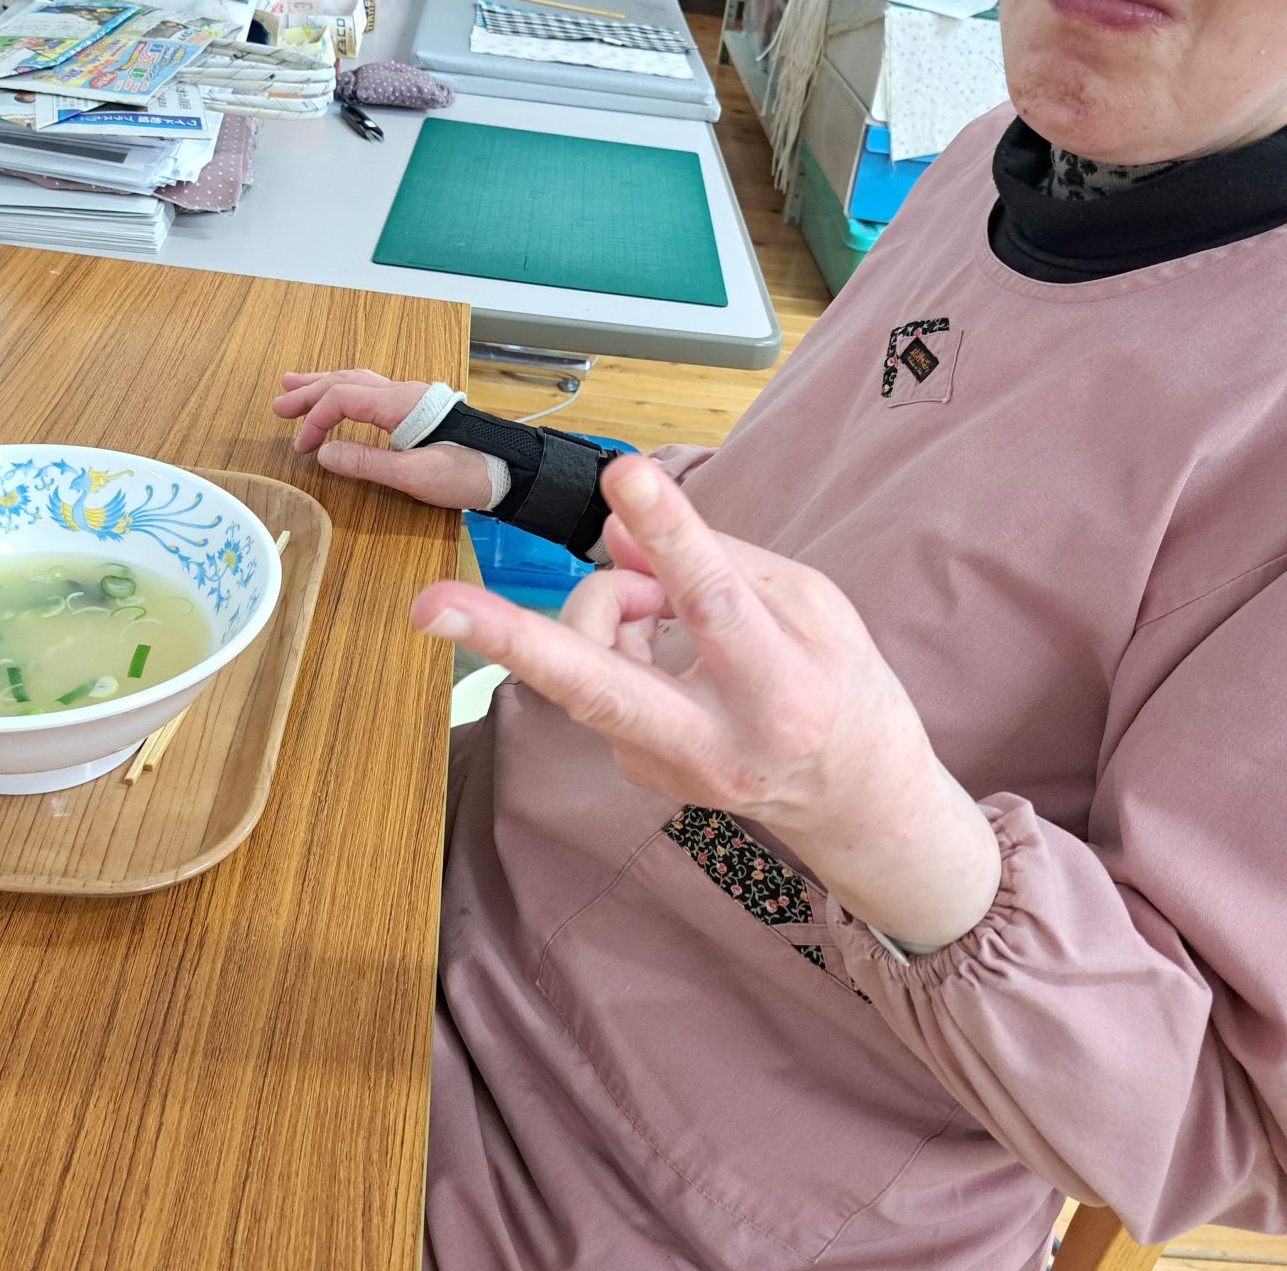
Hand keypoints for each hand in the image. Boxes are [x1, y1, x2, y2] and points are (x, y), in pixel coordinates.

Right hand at [271, 370, 493, 509]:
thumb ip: (368, 463)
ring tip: (296, 385)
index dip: (315, 419)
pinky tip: (342, 399)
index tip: (302, 448)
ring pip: (360, 381)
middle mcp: (403, 393)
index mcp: (400, 405)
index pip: (342, 399)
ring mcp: (412, 398)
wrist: (511, 471)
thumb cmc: (468, 474)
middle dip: (309, 390)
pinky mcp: (419, 410)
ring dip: (326, 384)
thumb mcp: (415, 476)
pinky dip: (348, 391)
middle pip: (346, 382)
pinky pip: (373, 390)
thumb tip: (324, 455)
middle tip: (278, 403)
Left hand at [410, 456, 1001, 949]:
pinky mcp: (632, 770)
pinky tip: (675, 656)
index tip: (624, 478)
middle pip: (594, 683)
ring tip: (671, 613)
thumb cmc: (844, 691)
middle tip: (430, 604)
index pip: (713, 602)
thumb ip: (719, 560)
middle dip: (506, 638)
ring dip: (618, 607)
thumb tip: (617, 531)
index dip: (666, 536)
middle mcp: (711, 742)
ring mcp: (660, 767)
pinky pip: (604, 672)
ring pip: (591, 653)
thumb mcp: (813, 606)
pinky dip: (629, 641)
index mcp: (780, 692)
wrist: (855, 807)